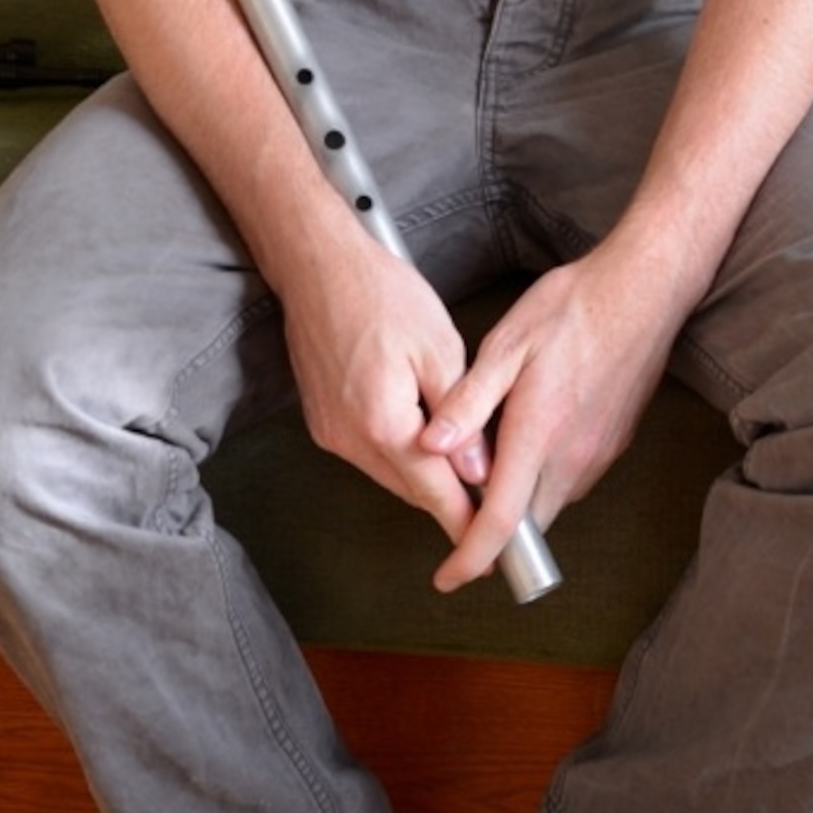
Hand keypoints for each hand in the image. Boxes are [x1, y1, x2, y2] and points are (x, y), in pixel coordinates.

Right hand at [277, 217, 482, 549]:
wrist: (318, 268)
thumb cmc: (380, 295)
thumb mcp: (440, 349)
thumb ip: (462, 418)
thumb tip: (479, 471)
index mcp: (384, 425)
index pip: (435, 494)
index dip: (468, 521)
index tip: (493, 544)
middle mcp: (350, 440)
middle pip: (412, 491)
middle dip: (450, 497)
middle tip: (490, 497)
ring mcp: (330, 434)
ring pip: (391, 475)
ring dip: (424, 473)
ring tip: (462, 458)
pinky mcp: (322, 423)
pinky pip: (370, 454)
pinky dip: (399, 453)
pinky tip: (422, 432)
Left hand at [418, 240, 686, 591]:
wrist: (644, 290)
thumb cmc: (573, 308)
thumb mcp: (506, 345)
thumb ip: (467, 401)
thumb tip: (431, 447)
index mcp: (538, 435)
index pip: (500, 522)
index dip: (469, 559)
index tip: (447, 579)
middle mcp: (573, 456)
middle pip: (528, 525)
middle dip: (494, 535)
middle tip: (461, 512)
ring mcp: (600, 454)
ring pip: (551, 502)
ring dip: (521, 499)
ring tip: (495, 453)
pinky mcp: (616, 444)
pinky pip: (572, 479)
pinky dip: (545, 475)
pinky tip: (532, 434)